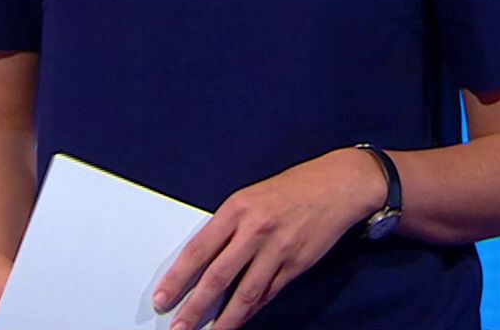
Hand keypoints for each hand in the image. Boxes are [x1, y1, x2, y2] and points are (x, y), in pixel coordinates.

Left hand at [151, 148, 385, 329]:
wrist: (336, 185)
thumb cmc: (291, 189)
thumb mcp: (250, 198)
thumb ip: (228, 228)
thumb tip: (204, 262)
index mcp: (236, 209)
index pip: (198, 250)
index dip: (178, 278)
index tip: (162, 298)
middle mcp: (255, 230)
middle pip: (218, 277)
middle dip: (194, 307)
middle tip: (178, 327)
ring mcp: (277, 249)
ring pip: (245, 293)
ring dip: (224, 320)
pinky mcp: (296, 265)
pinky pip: (269, 294)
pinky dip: (252, 310)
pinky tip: (238, 321)